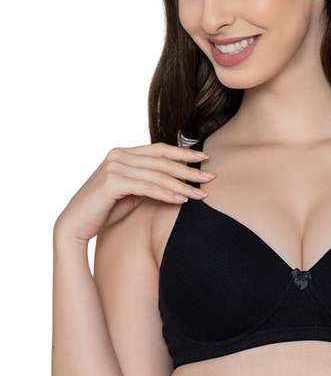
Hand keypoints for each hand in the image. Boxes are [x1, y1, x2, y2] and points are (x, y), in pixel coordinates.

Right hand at [53, 142, 214, 243]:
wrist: (75, 225)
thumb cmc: (104, 210)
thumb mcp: (132, 192)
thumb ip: (150, 182)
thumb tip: (178, 182)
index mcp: (124, 153)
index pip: (160, 149)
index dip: (184, 153)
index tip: (205, 157)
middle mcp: (119, 155)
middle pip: (162, 160)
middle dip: (189, 169)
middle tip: (210, 177)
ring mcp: (114, 166)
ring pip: (157, 174)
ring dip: (182, 185)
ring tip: (201, 194)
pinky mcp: (111, 181)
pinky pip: (147, 187)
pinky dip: (166, 193)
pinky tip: (181, 200)